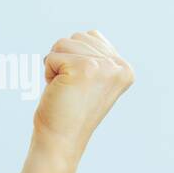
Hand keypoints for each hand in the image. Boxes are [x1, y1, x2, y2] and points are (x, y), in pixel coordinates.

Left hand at [31, 30, 133, 163]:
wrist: (61, 138)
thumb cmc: (70, 107)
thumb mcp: (94, 78)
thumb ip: (97, 55)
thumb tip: (91, 33)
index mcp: (125, 68)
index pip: (91, 36)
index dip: (75, 57)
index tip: (81, 85)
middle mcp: (119, 66)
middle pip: (76, 37)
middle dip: (64, 59)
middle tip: (71, 88)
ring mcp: (103, 67)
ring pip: (62, 43)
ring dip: (55, 65)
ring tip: (66, 89)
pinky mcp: (83, 69)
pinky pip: (51, 56)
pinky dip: (48, 72)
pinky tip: (59, 91)